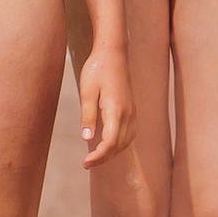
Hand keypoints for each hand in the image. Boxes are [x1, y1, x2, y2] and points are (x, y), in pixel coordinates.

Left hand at [77, 38, 135, 165]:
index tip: (85, 162)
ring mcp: (132, 111)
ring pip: (126, 141)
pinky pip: (129, 133)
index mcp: (116, 109)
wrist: (113, 52)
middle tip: (86, 163)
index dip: (99, 156)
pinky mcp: (131, 109)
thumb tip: (87, 139)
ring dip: (112, 152)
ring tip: (96, 156)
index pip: (110, 142)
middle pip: (119, 145)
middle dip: (104, 158)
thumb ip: (88, 116)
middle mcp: (128, 113)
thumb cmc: (97, 69)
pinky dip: (119, 143)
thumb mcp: (87, 91)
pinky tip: (108, 144)